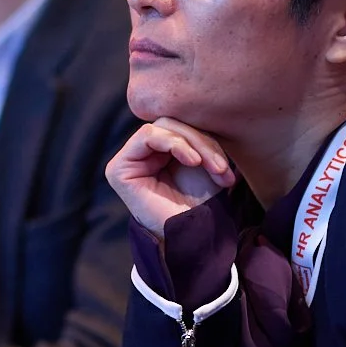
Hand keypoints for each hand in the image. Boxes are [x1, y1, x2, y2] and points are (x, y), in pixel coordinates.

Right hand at [106, 117, 235, 234]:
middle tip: (222, 168)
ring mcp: (129, 160)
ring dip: (193, 145)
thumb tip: (204, 109)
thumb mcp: (205, 162)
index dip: (205, 139)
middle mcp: (141, 154)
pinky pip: (147, 136)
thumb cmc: (201, 205)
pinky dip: (174, 143)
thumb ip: (197, 136)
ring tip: (213, 168)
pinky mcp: (119, 168)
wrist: (193, 237)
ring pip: (163, 127)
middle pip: (172, 124)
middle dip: (202, 142)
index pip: (179, 127)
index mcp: (160, 152)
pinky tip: (191, 161)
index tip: (225, 168)